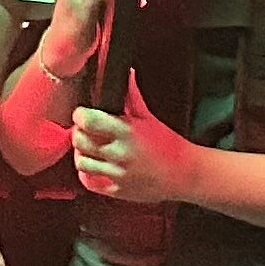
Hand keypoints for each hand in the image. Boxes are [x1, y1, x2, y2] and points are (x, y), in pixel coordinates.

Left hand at [72, 81, 193, 205]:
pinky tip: (95, 165)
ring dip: (81, 153)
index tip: (83, 114)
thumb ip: (132, 97)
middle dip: (79, 132)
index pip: (87, 121)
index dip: (81, 115)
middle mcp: (119, 154)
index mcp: (127, 133)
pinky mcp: (117, 191)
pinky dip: (87, 173)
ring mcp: (117, 175)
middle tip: (86, 130)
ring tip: (90, 148)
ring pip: (81, 162)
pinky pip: (89, 182)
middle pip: (79, 141)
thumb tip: (126, 74)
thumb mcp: (150, 118)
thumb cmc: (169, 145)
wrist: (185, 174)